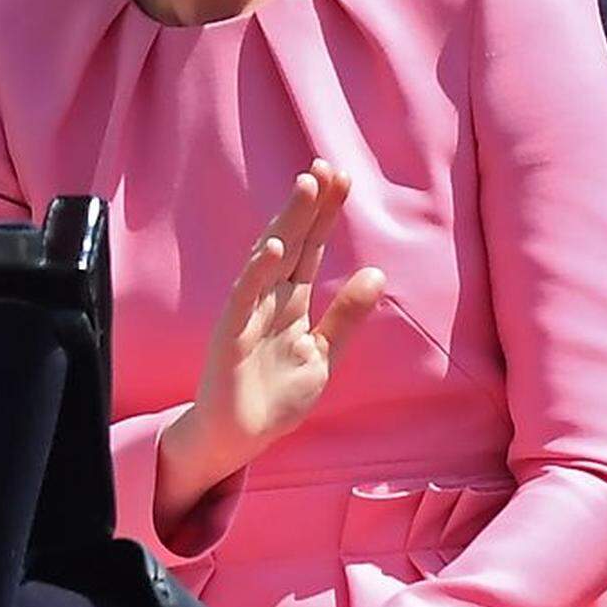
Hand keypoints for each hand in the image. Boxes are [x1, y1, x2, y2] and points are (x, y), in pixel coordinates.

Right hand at [157, 161, 384, 529]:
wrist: (238, 439)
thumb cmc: (275, 396)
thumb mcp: (323, 354)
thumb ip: (346, 316)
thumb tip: (377, 273)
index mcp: (290, 301)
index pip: (311, 247)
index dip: (324, 214)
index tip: (341, 178)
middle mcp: (267, 299)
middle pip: (291, 242)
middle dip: (307, 205)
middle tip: (325, 168)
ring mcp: (247, 314)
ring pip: (269, 258)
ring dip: (287, 222)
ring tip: (306, 187)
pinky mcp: (230, 336)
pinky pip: (244, 298)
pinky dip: (258, 271)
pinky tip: (276, 246)